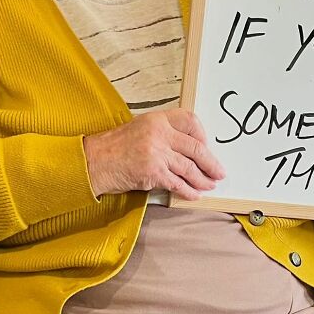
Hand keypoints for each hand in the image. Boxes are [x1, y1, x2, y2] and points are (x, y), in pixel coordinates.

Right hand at [83, 109, 224, 200]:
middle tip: (219, 172)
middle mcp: (159, 132)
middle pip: (196, 147)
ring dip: (202, 179)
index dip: (203, 135)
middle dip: (211, 162)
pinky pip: (178, 183)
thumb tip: (188, 149)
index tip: (207, 147)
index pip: (190, 120)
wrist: (94, 162)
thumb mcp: (140, 129)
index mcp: (157, 119)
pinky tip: (194, 194)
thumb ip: (163, 134)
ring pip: (189, 167)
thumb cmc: (114, 148)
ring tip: (210, 185)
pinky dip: (188, 191)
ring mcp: (157, 152)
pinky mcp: (153, 171)